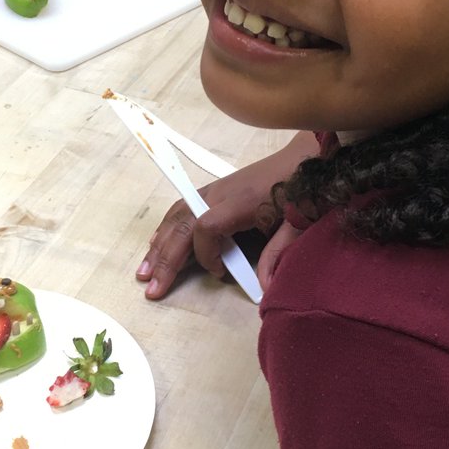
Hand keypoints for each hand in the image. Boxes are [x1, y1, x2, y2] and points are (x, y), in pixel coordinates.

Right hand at [136, 131, 318, 298]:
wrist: (304, 158)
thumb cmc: (303, 191)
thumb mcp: (296, 225)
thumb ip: (277, 255)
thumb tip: (263, 289)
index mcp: (241, 202)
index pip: (206, 227)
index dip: (206, 255)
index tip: (220, 272)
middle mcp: (220, 194)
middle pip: (183, 224)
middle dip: (165, 258)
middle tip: (152, 288)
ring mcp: (214, 190)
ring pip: (177, 216)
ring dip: (160, 244)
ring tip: (144, 271)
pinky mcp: (214, 190)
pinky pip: (182, 208)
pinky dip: (167, 228)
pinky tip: (157, 244)